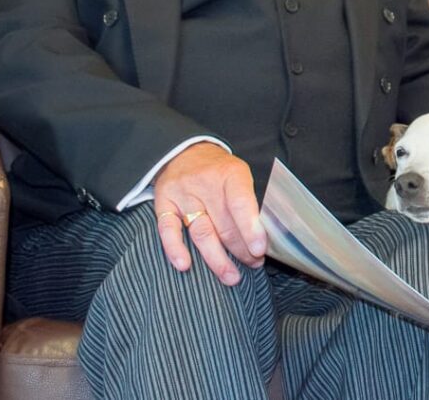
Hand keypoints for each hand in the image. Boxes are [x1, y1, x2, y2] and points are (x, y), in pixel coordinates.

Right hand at [153, 142, 266, 284]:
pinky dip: (175, 249)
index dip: (250, 228)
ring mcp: (183, 194)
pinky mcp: (163, 204)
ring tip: (232, 276)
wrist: (184, 151)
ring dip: (217, 258)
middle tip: (255, 264)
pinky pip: (167, 229)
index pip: (240, 203)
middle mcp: (205, 184)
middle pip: (224, 224)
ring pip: (201, 231)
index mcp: (230, 174)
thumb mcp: (240, 175)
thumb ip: (249, 202)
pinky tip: (185, 266)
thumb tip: (264, 237)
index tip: (259, 249)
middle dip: (241, 249)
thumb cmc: (220, 171)